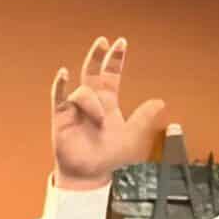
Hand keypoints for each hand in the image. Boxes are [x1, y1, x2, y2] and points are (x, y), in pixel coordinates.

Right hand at [51, 36, 165, 190]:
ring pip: (83, 91)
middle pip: (92, 71)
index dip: (115, 59)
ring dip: (92, 102)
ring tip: (99, 120)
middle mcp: (91, 102)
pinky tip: (64, 73)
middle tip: (103, 41)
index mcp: (108, 103)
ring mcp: (75, 108)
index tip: (121, 43)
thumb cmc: (110, 159)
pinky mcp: (61, 117)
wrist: (90, 176)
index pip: (110, 75)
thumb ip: (144, 119)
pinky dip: (60, 84)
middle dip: (98, 56)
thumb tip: (160, 102)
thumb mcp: (132, 138)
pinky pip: (59, 96)